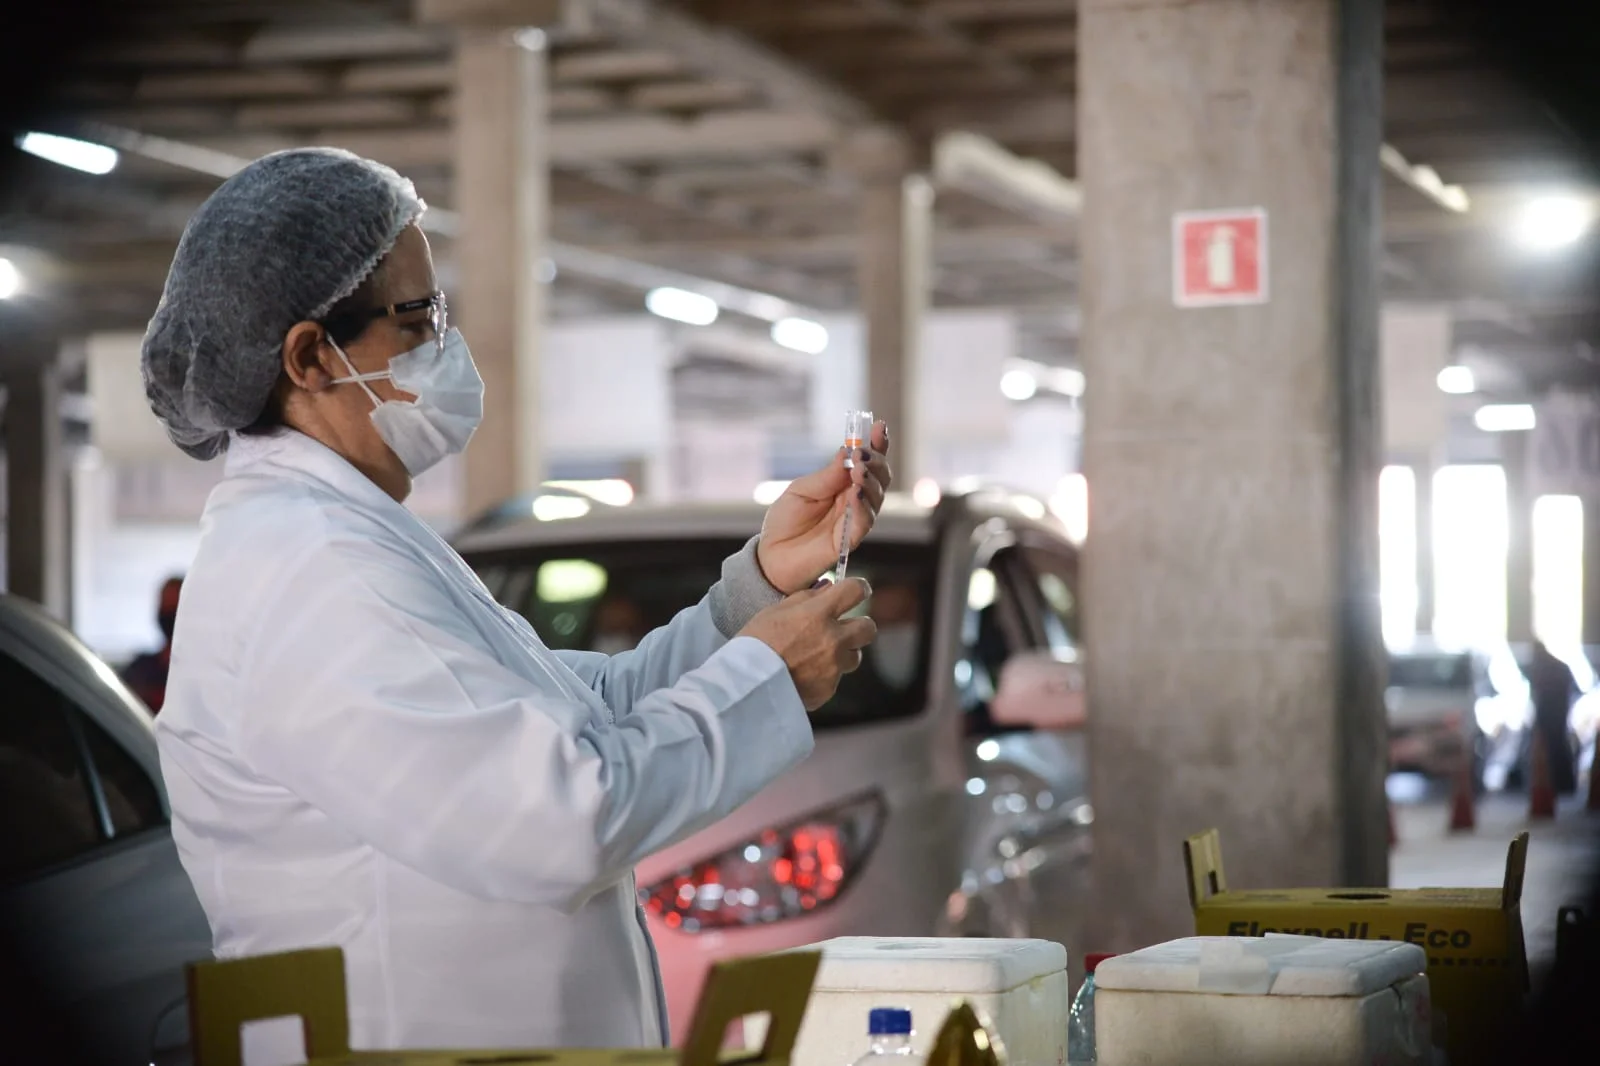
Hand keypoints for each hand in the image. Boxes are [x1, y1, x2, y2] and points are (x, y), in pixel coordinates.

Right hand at [739, 578, 877, 711]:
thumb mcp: (775, 610)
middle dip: (859, 625)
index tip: (857, 591)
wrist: (745, 686)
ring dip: (843, 653)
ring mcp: (833, 667)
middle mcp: (833, 640)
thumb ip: (807, 598)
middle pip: (868, 628)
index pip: (855, 590)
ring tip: (819, 655)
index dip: (858, 588)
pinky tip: (805, 674)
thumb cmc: (754, 643)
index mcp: (819, 614)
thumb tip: (829, 589)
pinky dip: (825, 675)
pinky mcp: (828, 690)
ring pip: (854, 656)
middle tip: (844, 627)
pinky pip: (835, 678)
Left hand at [757, 421, 891, 593]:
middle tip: (863, 453)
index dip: (876, 445)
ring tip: (859, 470)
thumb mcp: (801, 490)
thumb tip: (847, 452)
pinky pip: (864, 522)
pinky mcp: (849, 540)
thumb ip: (827, 475)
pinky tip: (857, 494)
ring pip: (876, 498)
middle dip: (876, 461)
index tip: (878, 427)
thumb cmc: (786, 521)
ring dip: (871, 481)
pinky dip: (863, 507)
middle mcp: (854, 500)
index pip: (867, 461)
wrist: (771, 555)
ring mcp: (854, 519)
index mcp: (843, 483)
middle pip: (879, 477)